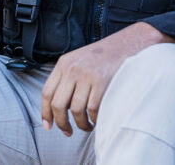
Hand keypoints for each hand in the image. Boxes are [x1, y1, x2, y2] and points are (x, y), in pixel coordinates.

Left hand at [40, 22, 174, 135]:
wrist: (129, 43)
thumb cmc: (104, 57)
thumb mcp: (79, 60)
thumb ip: (67, 78)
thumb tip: (58, 108)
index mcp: (64, 63)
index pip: (47, 93)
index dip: (45, 113)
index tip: (48, 126)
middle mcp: (72, 69)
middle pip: (58, 104)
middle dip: (62, 123)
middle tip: (68, 132)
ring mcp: (87, 75)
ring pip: (76, 110)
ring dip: (81, 124)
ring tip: (87, 126)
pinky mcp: (102, 81)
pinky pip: (93, 109)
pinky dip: (95, 119)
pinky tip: (98, 119)